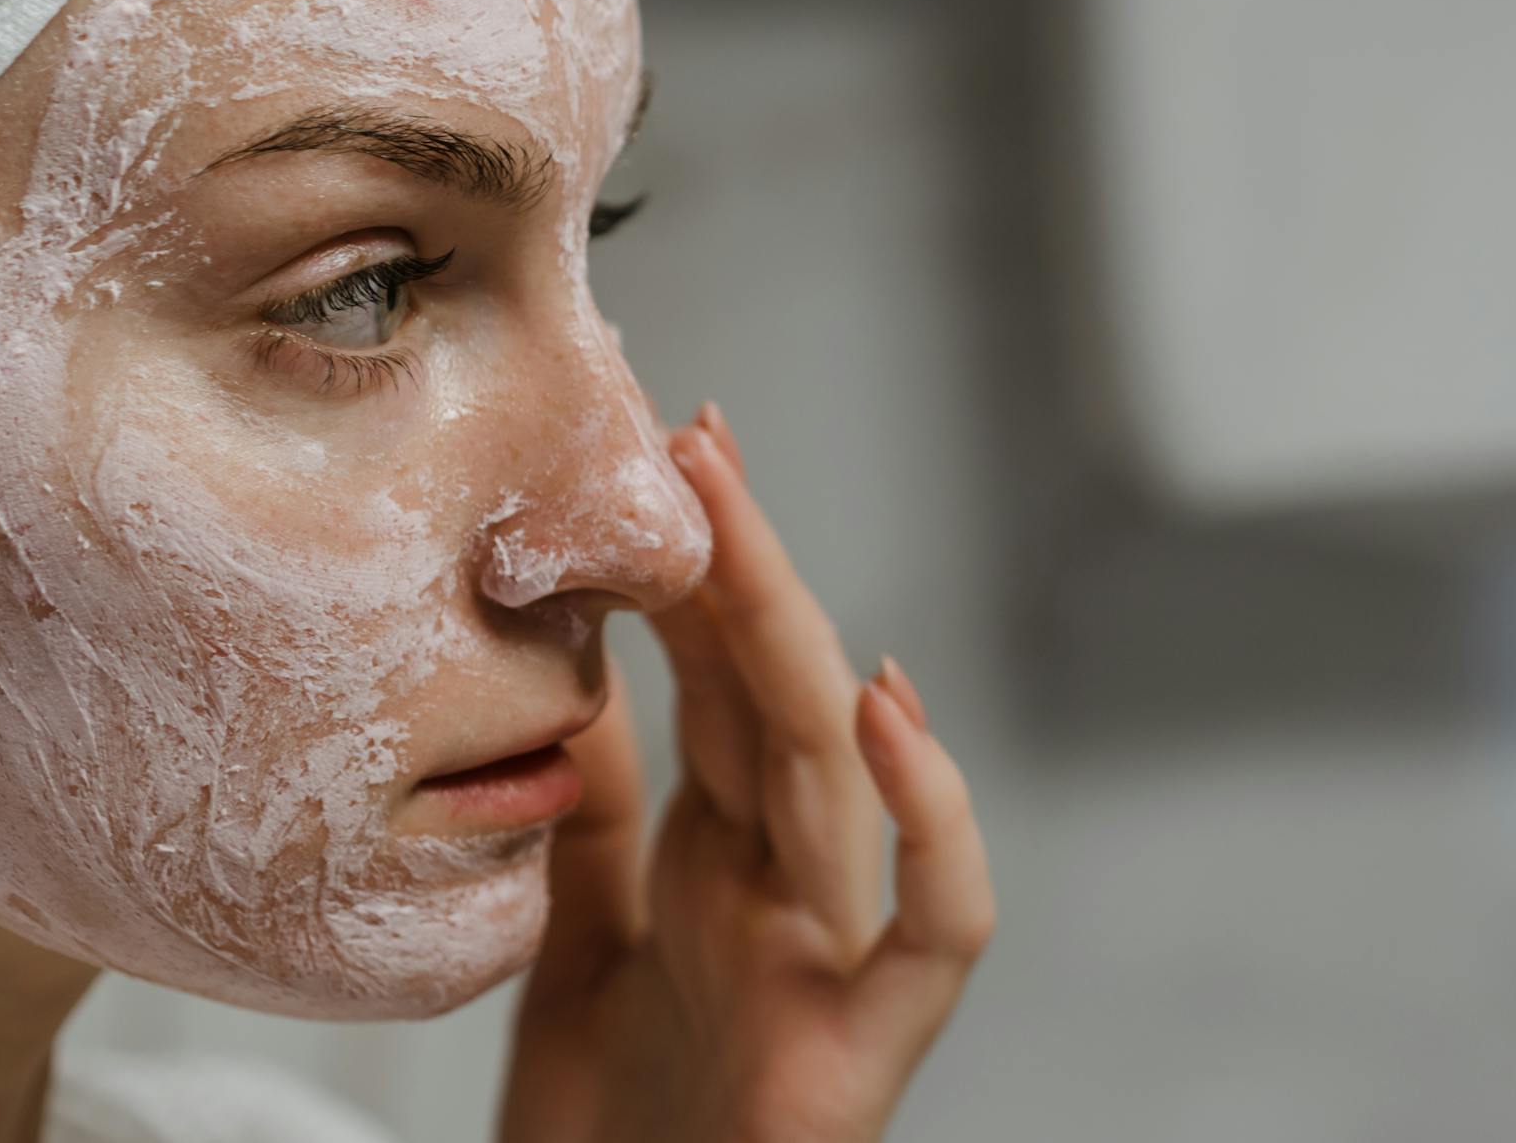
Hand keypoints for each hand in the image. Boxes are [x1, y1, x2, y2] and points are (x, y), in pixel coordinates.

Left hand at [499, 401, 995, 1142]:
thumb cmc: (608, 1126)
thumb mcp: (577, 940)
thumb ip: (596, 822)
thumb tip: (580, 686)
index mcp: (721, 857)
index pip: (720, 681)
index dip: (699, 572)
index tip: (662, 458)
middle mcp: (785, 886)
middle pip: (774, 698)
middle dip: (741, 565)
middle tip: (692, 441)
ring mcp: (830, 955)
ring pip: (838, 772)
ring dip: (793, 635)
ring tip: (733, 516)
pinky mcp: (861, 1047)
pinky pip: (939, 928)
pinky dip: (932, 819)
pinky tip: (883, 708)